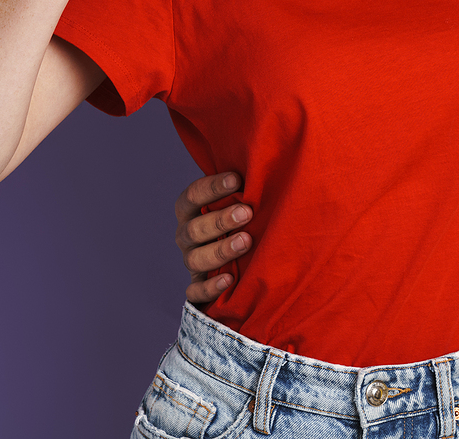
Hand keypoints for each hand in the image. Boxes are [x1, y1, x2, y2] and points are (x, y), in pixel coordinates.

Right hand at [175, 171, 252, 303]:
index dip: (212, 187)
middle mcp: (186, 235)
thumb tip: (272, 165)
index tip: (237, 179)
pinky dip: (210, 288)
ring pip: (195, 259)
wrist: (242, 251)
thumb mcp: (240, 198)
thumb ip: (246, 186)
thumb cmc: (243, 215)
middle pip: (193, 229)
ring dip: (220, 250)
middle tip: (246, 213)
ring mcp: (191, 260)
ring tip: (246, 241)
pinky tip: (230, 280)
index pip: (192, 195)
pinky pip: (195, 292)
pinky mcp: (198, 285)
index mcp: (190, 210)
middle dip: (220, 220)